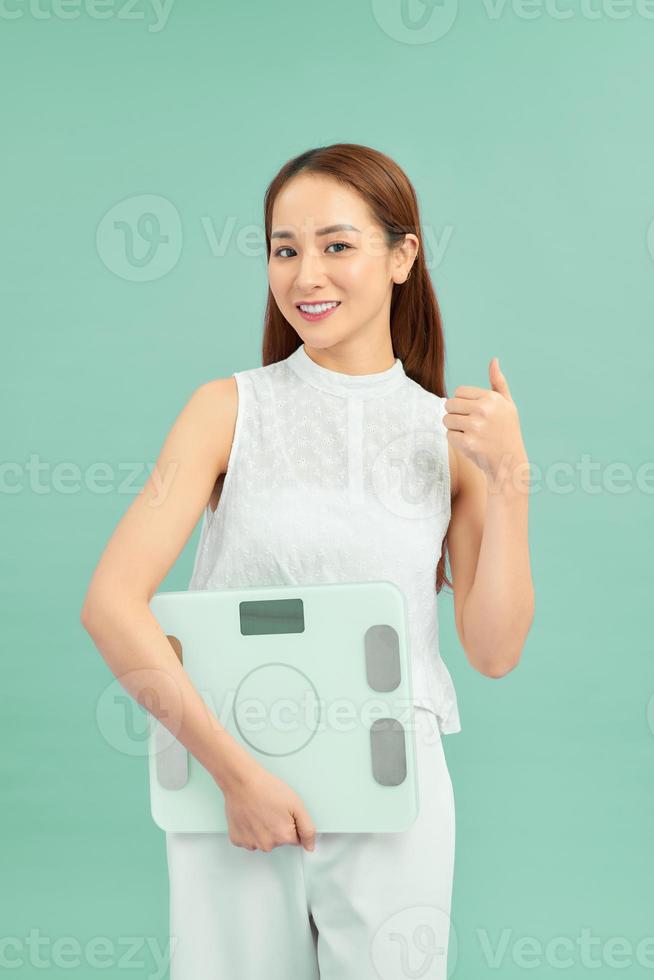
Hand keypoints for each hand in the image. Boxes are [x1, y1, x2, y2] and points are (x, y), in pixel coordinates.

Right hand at [221, 761, 316, 852]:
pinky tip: (250, 816)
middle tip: (271, 809)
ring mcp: (250, 843)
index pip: (295, 839)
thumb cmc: (267, 788)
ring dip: (263, 829)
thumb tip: (310, 847)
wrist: (242, 781)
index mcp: (283, 837)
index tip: (283, 812)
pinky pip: (248, 839)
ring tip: (259, 811)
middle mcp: (267, 845)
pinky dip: (249, 830)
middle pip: (278, 841)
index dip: (291, 823)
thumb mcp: (297, 804)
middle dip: (277, 827)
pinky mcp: (237, 839)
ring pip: (263, 840)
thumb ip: (307, 829)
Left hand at [443, 357, 527, 485]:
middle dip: (456, 414)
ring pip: (447, 420)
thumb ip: (498, 382)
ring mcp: (475, 427)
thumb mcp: (507, 404)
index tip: (475, 413)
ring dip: (455, 427)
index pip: (459, 392)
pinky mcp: (468, 443)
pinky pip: (449, 435)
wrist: (510, 462)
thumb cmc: (507, 430)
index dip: (463, 403)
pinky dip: (456, 441)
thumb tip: (494, 359)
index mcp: (491, 398)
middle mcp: (484, 410)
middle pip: (449, 404)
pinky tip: (471, 444)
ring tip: (471, 434)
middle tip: (471, 425)